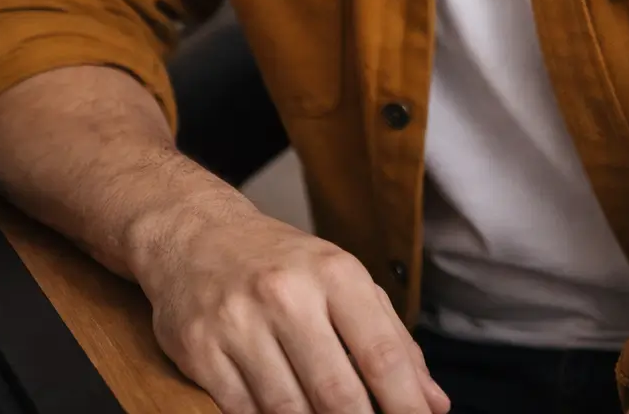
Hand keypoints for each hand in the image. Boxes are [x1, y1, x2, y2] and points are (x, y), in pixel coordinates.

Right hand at [131, 184, 450, 413]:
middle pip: (338, 395)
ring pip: (289, 412)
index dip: (406, 405)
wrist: (194, 233)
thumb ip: (391, 339)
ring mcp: (239, 323)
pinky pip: (242, 413)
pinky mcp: (200, 349)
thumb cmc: (279, 263)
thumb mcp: (341, 280)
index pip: (382, 354)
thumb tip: (434, 403)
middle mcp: (287, 295)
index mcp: (333, 273)